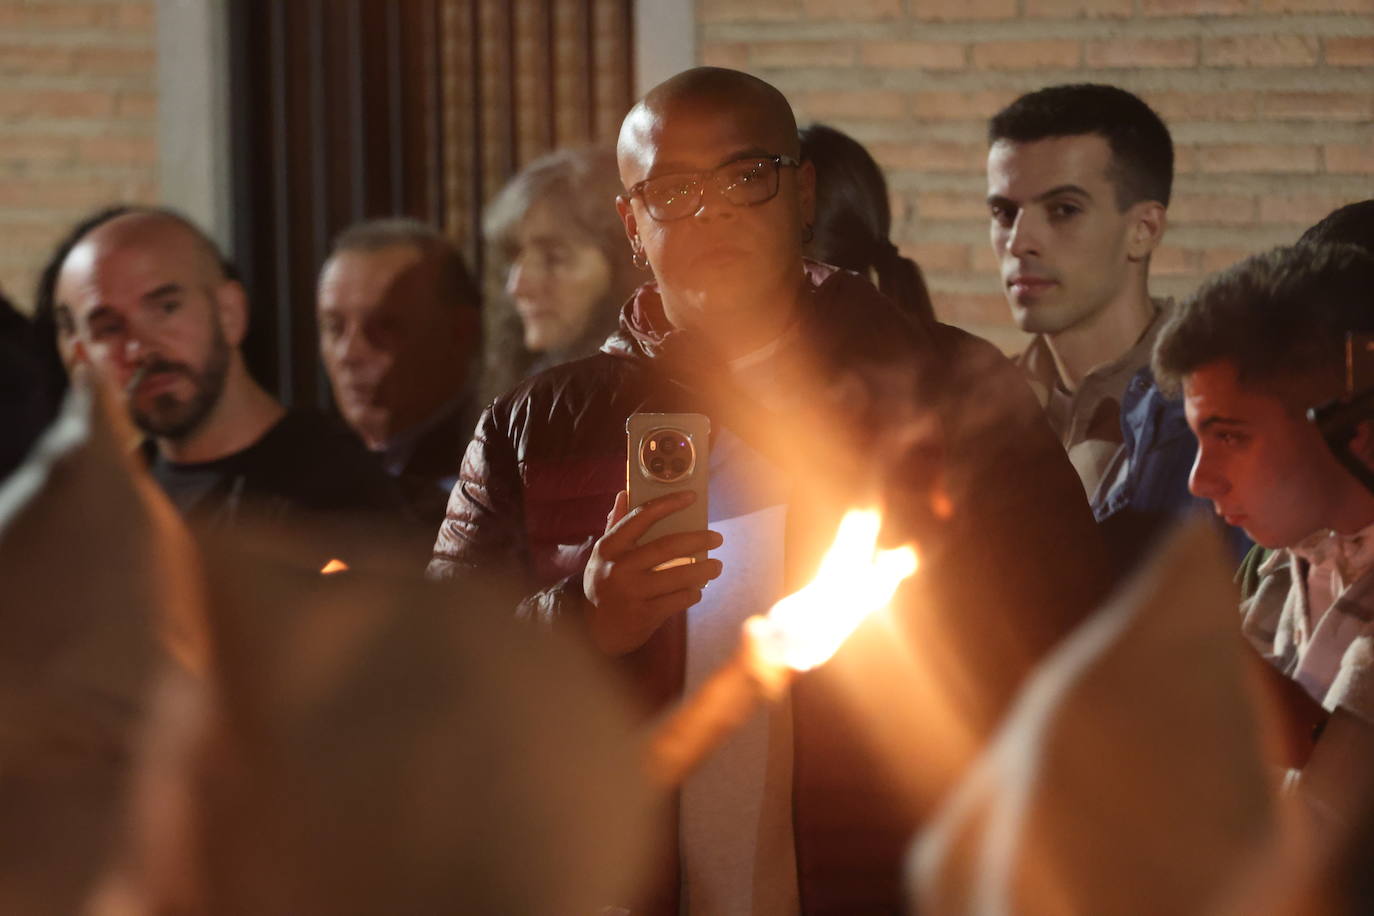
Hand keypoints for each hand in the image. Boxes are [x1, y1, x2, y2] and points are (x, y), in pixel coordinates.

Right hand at [582, 490, 723, 655]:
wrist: (592, 630)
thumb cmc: (604, 583)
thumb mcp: (604, 554)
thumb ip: (616, 524)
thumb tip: (625, 493)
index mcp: (609, 547)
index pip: (642, 517)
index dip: (669, 503)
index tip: (692, 496)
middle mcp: (619, 568)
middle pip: (667, 546)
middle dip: (698, 540)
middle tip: (717, 538)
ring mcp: (632, 593)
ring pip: (678, 576)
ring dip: (703, 570)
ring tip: (716, 566)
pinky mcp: (644, 615)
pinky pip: (678, 600)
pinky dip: (692, 594)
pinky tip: (696, 590)